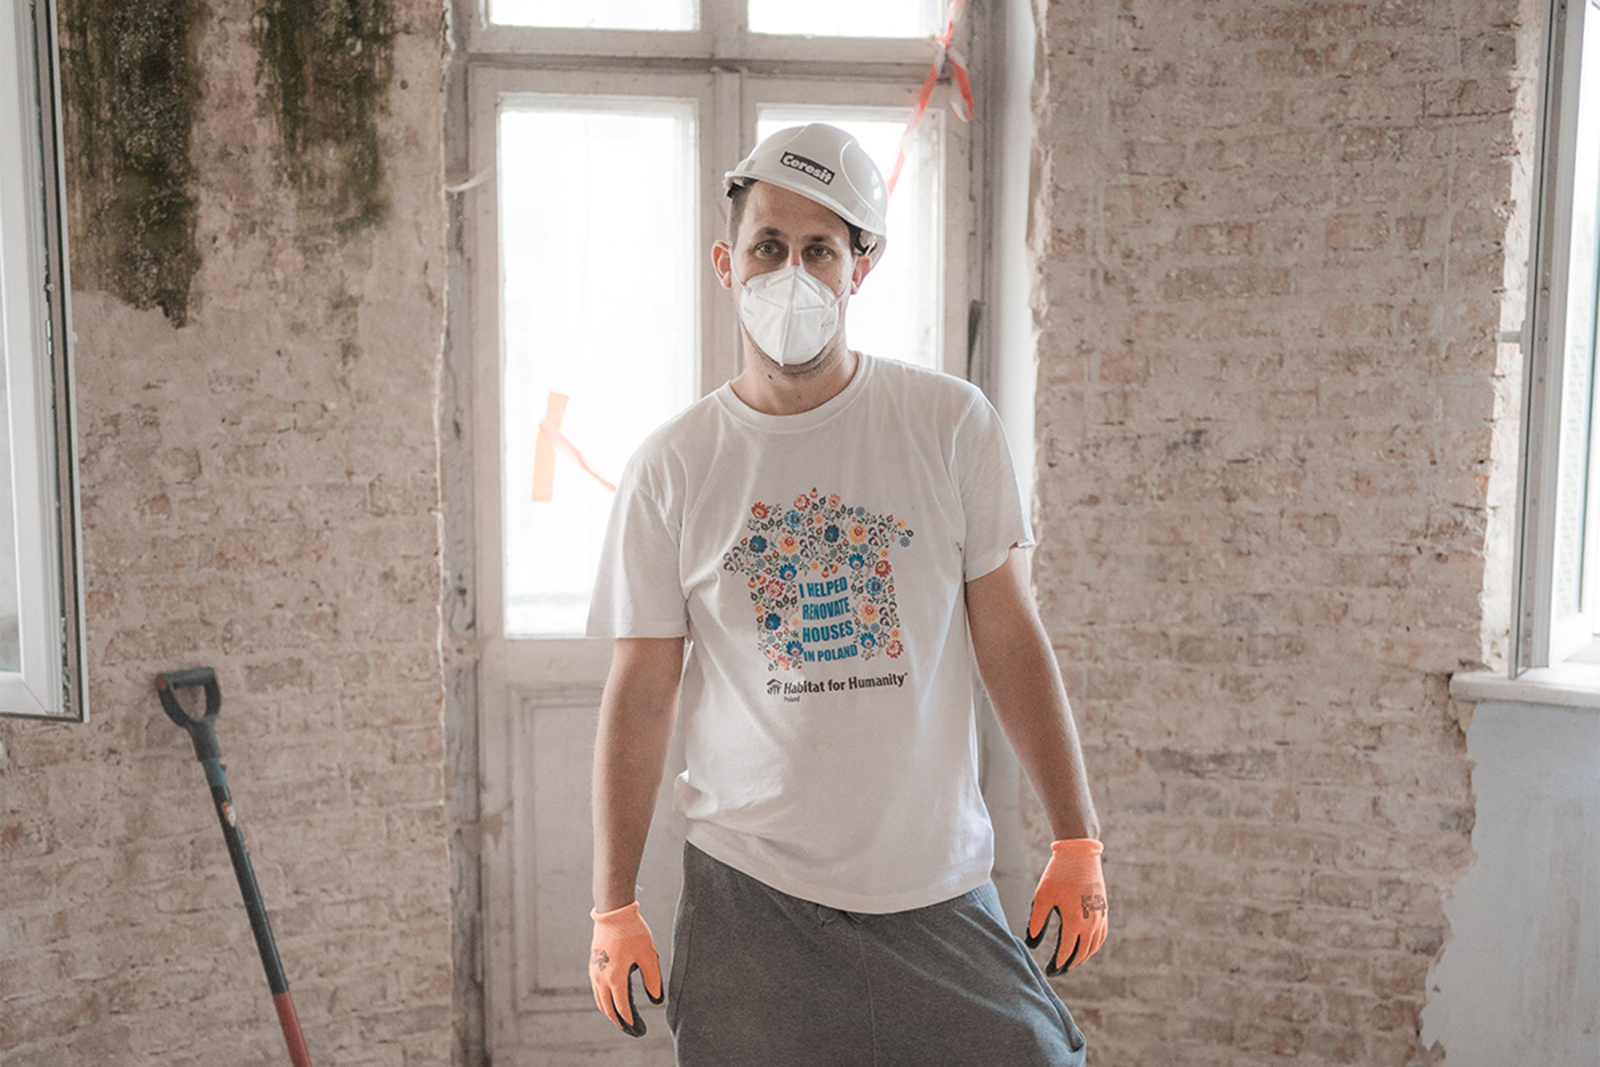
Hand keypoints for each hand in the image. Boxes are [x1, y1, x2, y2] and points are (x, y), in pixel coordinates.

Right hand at [589, 902, 664, 1036]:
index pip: (622, 1008)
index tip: (638, 1030)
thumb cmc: (633, 932)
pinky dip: (604, 1000)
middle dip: (620, 1022)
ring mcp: (595, 972)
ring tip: (622, 1019)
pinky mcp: (593, 965)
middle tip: (631, 1030)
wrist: (613, 912)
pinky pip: (597, 990)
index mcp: (616, 978)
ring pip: (600, 1000)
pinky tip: (613, 999)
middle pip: (608, 1009)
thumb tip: (657, 1000)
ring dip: (610, 1012)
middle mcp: (601, 979)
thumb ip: (653, 979)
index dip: (631, 1022)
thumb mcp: (648, 956)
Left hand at [1025, 838, 1107, 973]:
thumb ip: (1036, 922)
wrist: (1080, 854)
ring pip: (1092, 947)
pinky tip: (1085, 948)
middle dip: (1068, 965)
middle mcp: (1091, 923)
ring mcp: (1100, 918)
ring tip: (1070, 963)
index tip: (1049, 971)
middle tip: (1057, 971)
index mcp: (1074, 922)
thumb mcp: (1042, 897)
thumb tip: (1031, 943)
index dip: (1057, 964)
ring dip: (1081, 957)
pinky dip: (1092, 946)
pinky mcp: (1103, 911)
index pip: (1066, 952)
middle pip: (1081, 953)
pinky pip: (1100, 937)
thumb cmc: (1058, 874)